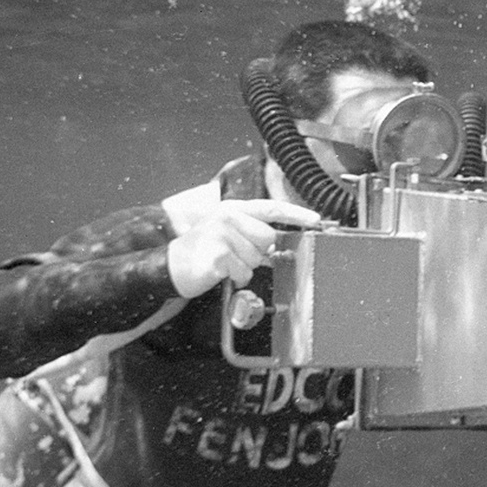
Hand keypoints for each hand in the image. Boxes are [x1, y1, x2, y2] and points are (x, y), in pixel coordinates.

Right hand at [166, 198, 319, 297]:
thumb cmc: (201, 253)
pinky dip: (234, 278)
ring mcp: (222, 234)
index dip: (296, 214)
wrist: (169, 266)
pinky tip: (219, 272)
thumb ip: (251, 234)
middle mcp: (227, 217)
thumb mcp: (226, 235)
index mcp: (232, 210)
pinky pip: (244, 272)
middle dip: (257, 253)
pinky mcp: (220, 254)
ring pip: (256, 258)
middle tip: (234, 256)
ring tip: (224, 264)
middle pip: (268, 238)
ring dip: (244, 267)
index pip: (271, 208)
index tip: (316, 219)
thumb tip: (278, 246)